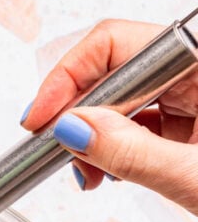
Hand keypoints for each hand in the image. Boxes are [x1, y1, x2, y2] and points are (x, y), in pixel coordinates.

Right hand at [22, 18, 197, 213]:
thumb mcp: (195, 178)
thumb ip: (130, 153)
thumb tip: (71, 129)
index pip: (116, 43)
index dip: (67, 78)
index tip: (39, 120)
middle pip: (113, 68)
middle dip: (77, 113)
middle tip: (55, 155)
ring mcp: (195, 91)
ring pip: (121, 96)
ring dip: (93, 134)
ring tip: (89, 175)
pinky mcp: (192, 116)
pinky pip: (139, 118)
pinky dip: (114, 145)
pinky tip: (108, 170)